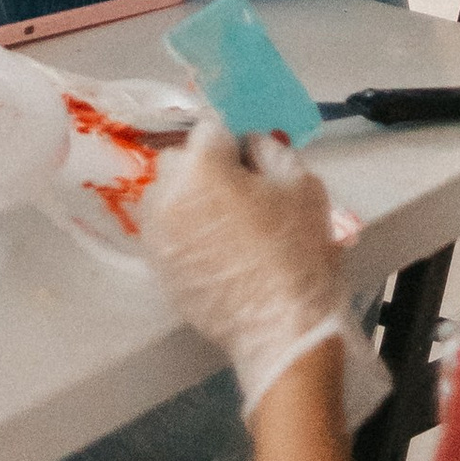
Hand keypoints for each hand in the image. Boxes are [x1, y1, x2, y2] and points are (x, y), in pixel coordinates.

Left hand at [144, 117, 348, 412]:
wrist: (283, 332)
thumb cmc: (298, 256)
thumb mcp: (303, 186)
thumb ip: (270, 150)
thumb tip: (249, 144)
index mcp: (203, 165)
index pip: (211, 128)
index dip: (235, 142)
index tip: (250, 160)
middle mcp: (168, 192)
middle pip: (182, 159)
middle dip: (207, 167)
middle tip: (240, 194)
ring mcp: (157, 232)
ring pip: (169, 195)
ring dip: (191, 198)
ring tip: (226, 225)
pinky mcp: (156, 266)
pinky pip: (166, 230)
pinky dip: (184, 231)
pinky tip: (214, 251)